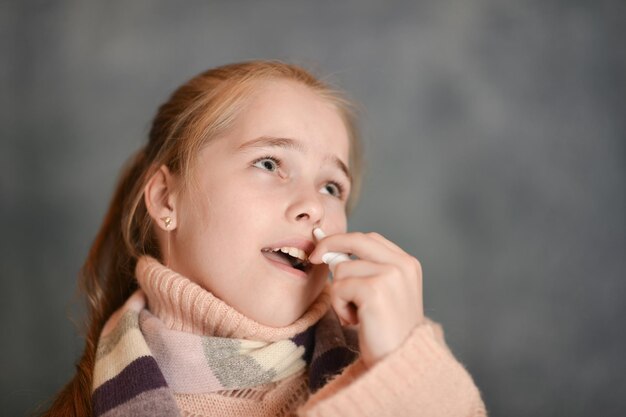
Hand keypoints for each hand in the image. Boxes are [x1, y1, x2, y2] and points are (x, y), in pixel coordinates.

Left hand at [309, 232, 423, 367]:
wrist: (400, 363)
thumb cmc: (389, 332)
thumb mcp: (386, 294)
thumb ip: (367, 272)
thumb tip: (331, 254)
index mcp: (407, 264)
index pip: (370, 238)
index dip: (344, 240)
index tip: (324, 248)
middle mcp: (402, 265)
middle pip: (356, 240)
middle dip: (329, 245)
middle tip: (314, 257)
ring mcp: (390, 276)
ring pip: (342, 269)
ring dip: (340, 294)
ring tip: (357, 315)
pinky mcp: (374, 290)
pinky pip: (339, 287)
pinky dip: (340, 306)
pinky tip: (356, 321)